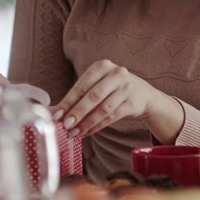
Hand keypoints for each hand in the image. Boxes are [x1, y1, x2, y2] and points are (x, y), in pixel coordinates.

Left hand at [53, 59, 182, 141]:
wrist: (143, 94)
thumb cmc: (113, 88)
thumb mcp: (99, 84)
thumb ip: (80, 95)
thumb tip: (56, 112)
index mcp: (102, 66)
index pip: (82, 85)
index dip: (68, 101)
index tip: (57, 114)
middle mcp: (116, 74)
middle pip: (93, 96)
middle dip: (77, 112)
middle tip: (65, 125)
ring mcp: (126, 88)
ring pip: (103, 109)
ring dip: (87, 123)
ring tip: (74, 133)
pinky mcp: (132, 103)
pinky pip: (112, 117)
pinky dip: (97, 126)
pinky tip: (87, 132)